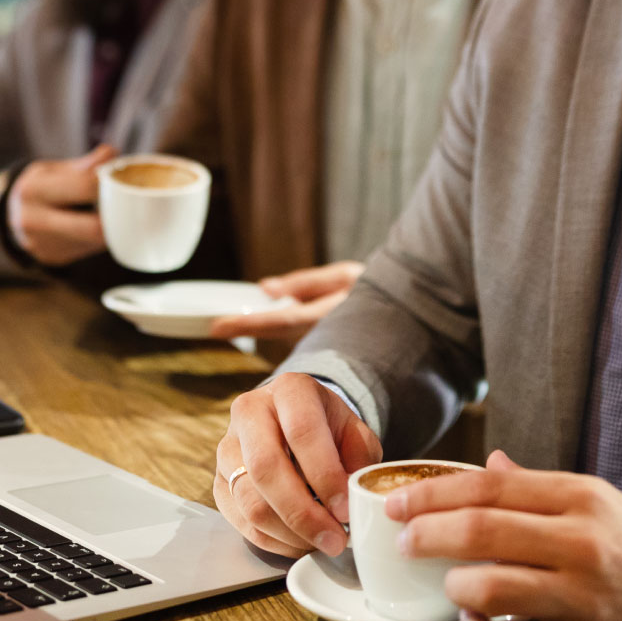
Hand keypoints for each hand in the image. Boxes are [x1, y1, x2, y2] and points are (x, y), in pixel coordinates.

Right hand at [5, 146, 110, 265]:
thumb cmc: (40, 186)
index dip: (110, 181)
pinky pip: (90, 250)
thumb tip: (111, 154)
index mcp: (33, 190)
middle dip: (116, 215)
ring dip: (112, 228)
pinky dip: (100, 238)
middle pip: (93, 227)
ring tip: (113, 211)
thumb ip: (84, 165)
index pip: (84, 187)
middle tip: (127, 203)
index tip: (121, 177)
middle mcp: (33, 221)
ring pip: (96, 242)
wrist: (15, 215)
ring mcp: (42, 245)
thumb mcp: (53, 169)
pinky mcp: (54, 258)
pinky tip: (96, 225)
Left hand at [207, 260, 365, 338]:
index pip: (282, 320)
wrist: (407, 311)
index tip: (217, 326)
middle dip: (246, 329)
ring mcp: (325, 341)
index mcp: (330, 315)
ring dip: (258, 330)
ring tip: (227, 325)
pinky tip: (257, 324)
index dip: (249, 323)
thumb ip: (305, 283)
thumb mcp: (345, 277)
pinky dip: (274, 329)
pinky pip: (295, 335)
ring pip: (284, 336)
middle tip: (214, 327)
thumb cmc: (379, 288)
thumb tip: (266, 289)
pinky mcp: (326, 343)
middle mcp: (324, 333)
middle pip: (276, 332)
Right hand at [212, 371, 380, 557]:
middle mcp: (250, 412)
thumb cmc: (327, 430)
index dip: (325, 475)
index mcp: (289, 390)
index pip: (302, 431)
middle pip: (266, 468)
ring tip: (321, 543)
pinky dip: (273, 541)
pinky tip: (300, 543)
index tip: (346, 510)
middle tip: (334, 539)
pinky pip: (240, 520)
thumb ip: (360, 460)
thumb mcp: (354, 432)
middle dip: (303, 513)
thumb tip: (353, 499)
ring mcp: (228, 447)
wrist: (293, 422)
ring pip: (250, 501)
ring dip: (289, 532)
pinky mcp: (219, 481)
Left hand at [389, 450, 621, 620]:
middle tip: (403, 540)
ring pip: (492, 590)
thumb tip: (489, 464)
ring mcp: (581, 598)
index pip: (492, 486)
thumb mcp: (596, 498)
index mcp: (580, 497)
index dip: (435, 494)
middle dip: (428, 534)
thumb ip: (536, 486)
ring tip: (452, 583)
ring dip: (458, 587)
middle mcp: (581, 543)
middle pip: (483, 532)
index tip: (400, 504)